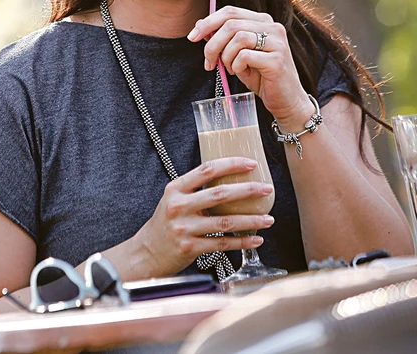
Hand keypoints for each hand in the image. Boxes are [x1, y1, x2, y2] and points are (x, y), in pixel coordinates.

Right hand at [133, 157, 274, 275]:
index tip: (251, 164)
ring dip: (251, 220)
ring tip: (269, 219)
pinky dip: (242, 242)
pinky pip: (222, 244)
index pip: (206, 170)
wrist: (147, 252)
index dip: (231, 165)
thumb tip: (230, 180)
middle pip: (219, 194)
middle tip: (266, 189)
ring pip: (225, 222)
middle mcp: (178, 206)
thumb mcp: (174, 200)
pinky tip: (256, 240)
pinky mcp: (190, 247)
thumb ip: (195, 191)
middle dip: (248, 191)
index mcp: (176, 189)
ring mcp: (184, 228)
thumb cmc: (165, 224)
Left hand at [188, 6, 314, 130]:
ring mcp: (277, 42)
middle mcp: (272, 27)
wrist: (285, 100)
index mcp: (262, 21)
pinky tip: (242, 73)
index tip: (192, 37)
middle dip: (212, 44)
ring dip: (226, 57)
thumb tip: (200, 27)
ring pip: (237, 38)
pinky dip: (236, 66)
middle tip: (209, 62)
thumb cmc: (261, 77)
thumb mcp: (237, 55)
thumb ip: (222, 40)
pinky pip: (244, 56)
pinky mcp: (277, 60)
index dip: (207, 22)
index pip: (230, 12)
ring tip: (230, 69)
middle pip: (230, 23)